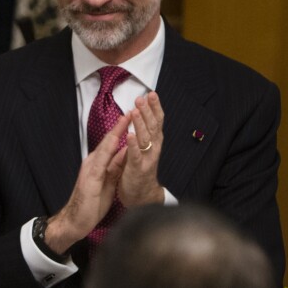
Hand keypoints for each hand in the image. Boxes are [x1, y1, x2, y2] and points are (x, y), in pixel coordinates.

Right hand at [44, 113, 128, 254]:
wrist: (74, 220)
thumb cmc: (91, 204)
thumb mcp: (108, 183)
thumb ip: (114, 168)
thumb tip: (124, 154)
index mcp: (98, 163)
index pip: (112, 143)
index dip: (122, 130)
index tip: (132, 118)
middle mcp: (93, 161)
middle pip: (109, 140)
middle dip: (120, 125)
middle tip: (132, 110)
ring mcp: (90, 167)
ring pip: (105, 145)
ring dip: (116, 131)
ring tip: (126, 118)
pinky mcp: (90, 176)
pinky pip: (102, 159)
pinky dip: (110, 148)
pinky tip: (116, 140)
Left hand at [118, 91, 164, 206]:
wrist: (142, 195)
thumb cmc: (141, 167)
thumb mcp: (145, 146)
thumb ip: (144, 131)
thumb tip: (141, 111)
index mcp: (155, 141)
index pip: (157, 121)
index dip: (155, 107)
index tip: (152, 93)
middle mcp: (154, 148)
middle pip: (152, 126)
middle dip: (148, 111)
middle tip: (143, 98)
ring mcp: (147, 159)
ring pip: (145, 138)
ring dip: (140, 124)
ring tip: (136, 111)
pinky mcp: (138, 169)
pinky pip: (136, 155)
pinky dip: (133, 145)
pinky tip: (130, 135)